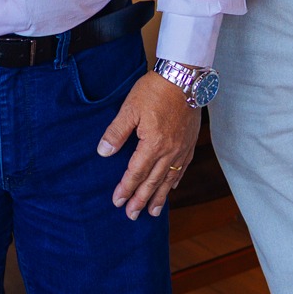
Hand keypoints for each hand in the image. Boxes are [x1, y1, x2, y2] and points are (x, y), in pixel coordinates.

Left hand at [98, 71, 198, 219]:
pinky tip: (172, 187)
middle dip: (141, 199)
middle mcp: (169, 151)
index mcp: (153, 144)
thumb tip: (103, 152)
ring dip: (159, 196)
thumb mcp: (130, 108)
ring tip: (152, 211)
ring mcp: (182, 149)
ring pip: (169, 179)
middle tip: (132, 215)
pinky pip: (182, 168)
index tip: (117, 202)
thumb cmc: (155, 90)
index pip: (136, 172)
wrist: (185, 78)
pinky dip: (175, 180)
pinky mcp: (190, 143)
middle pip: (153, 181)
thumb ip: (116, 132)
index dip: (126, 188)